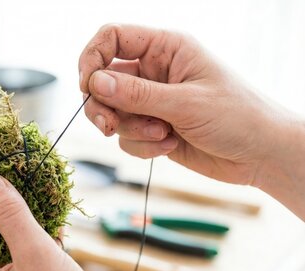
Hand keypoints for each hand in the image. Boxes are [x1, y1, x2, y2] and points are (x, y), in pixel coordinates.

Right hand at [79, 23, 286, 185]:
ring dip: (131, 130)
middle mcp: (154, 72)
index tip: (87, 87)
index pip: (112, 38)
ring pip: (113, 113)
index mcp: (166, 48)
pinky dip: (142, 146)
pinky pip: (126, 137)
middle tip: (108, 126)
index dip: (92, 59)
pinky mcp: (152, 128)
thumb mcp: (186, 103)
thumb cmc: (238, 117)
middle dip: (103, 106)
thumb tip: (95, 83)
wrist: (261, 155)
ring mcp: (152, 102)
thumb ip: (137, 94)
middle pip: (104, 80)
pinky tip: (169, 146)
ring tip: (161, 136)